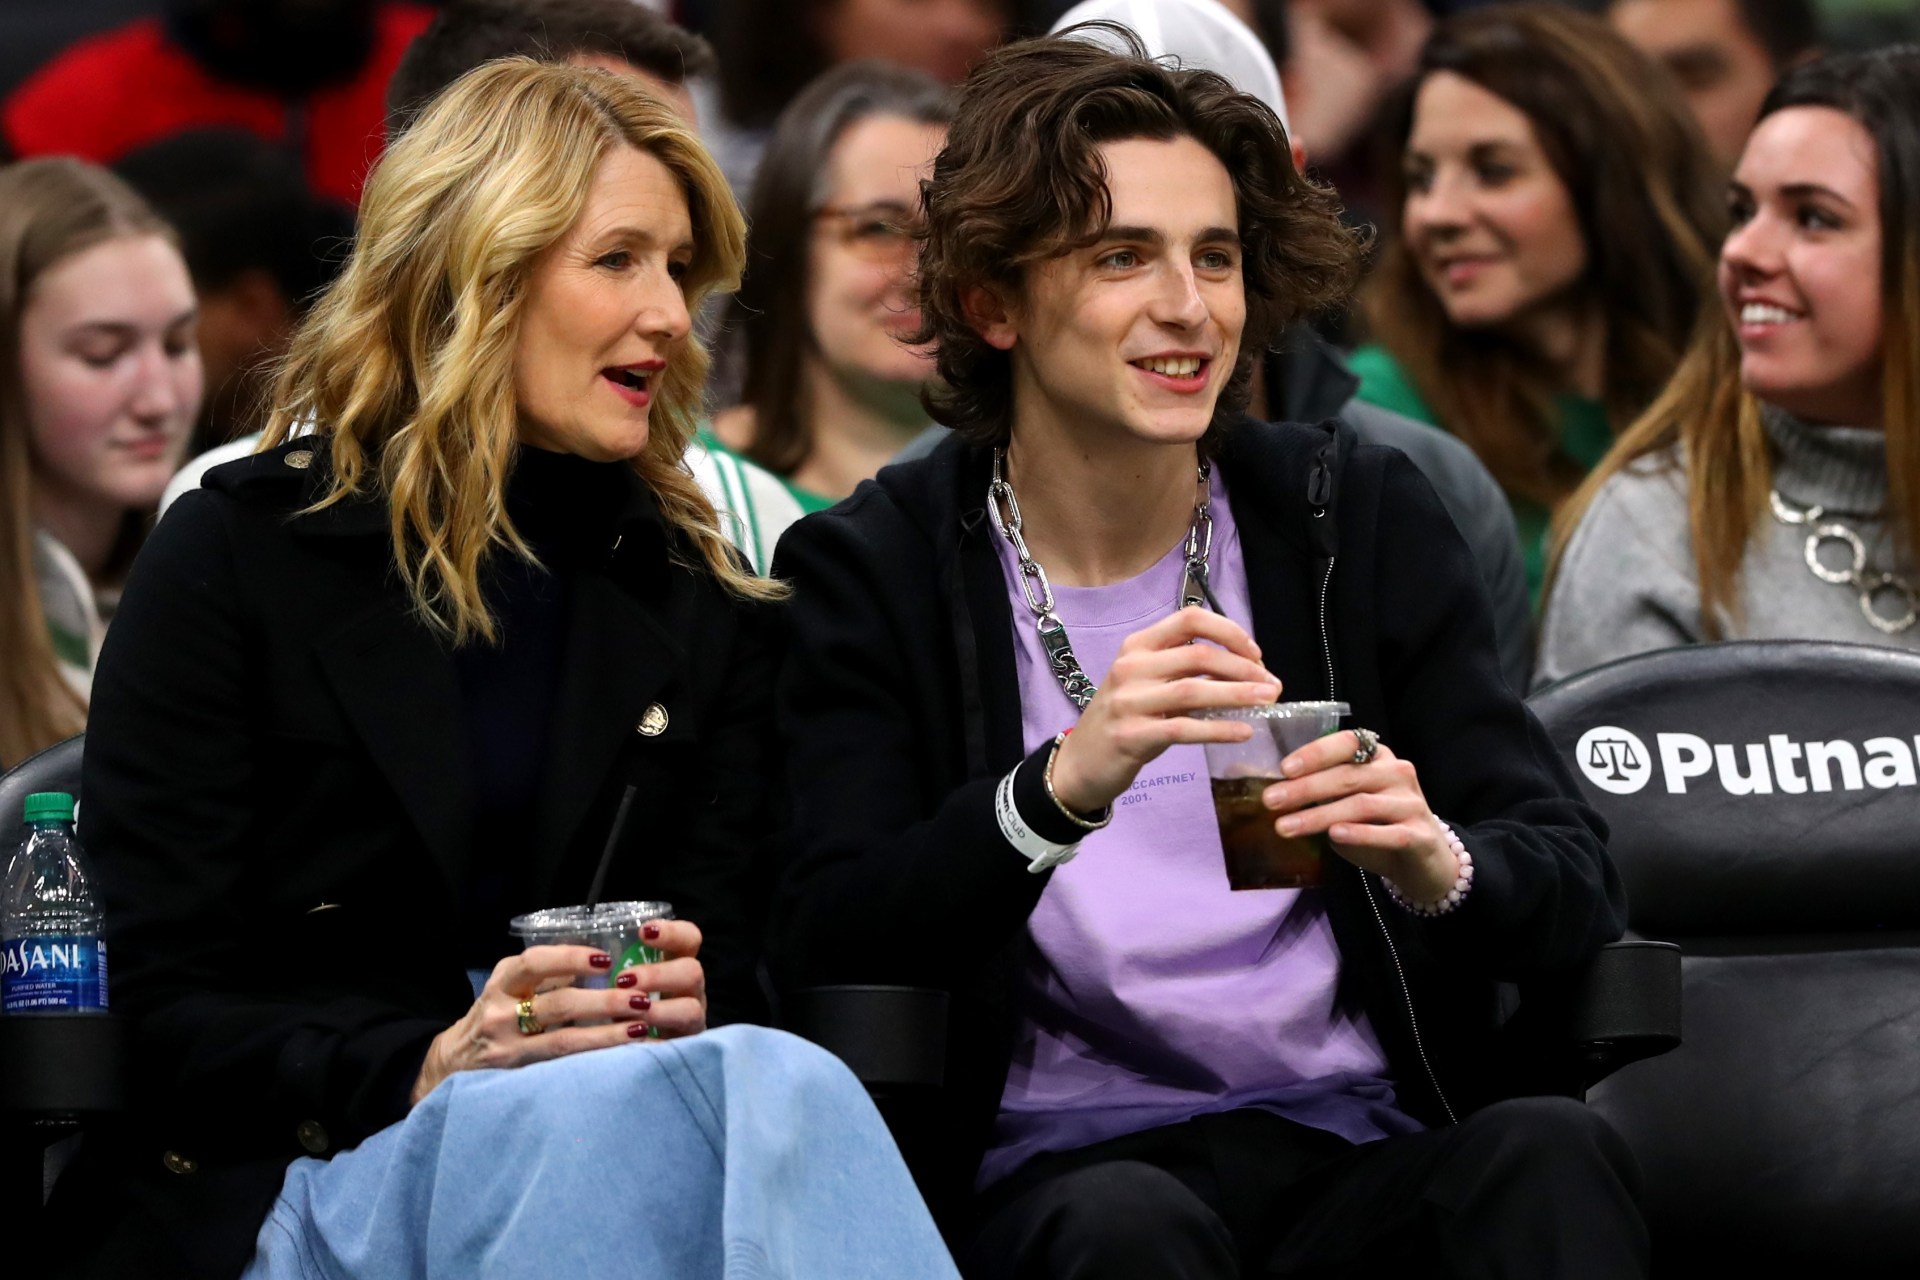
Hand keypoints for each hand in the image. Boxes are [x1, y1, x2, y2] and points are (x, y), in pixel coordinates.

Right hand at [409, 920, 707, 1105]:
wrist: (452, 1063)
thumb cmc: (496, 1015)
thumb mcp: (511, 988)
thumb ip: (548, 977)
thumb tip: (603, 962)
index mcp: (504, 982)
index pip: (535, 963)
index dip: (571, 959)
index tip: (607, 961)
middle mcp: (501, 1012)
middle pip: (558, 1004)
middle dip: (603, 1002)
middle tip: (641, 999)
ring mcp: (507, 1047)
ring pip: (563, 1041)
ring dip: (606, 1035)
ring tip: (640, 1029)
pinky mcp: (515, 1076)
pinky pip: (558, 1067)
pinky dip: (591, 1061)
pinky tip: (619, 1059)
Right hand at [1049, 607, 1280, 813]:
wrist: (1081, 763)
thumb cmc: (1124, 719)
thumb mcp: (1146, 684)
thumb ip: (1184, 671)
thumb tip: (1245, 669)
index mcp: (1137, 646)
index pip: (1189, 620)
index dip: (1228, 631)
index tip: (1256, 653)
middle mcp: (1130, 667)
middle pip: (1198, 655)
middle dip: (1243, 667)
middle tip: (1272, 685)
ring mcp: (1128, 702)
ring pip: (1193, 690)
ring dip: (1238, 694)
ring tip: (1268, 700)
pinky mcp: (1132, 736)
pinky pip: (1184, 728)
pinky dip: (1218, 728)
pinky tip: (1243, 731)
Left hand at [1260, 731, 1459, 902]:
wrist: (1422, 861)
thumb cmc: (1377, 826)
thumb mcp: (1349, 803)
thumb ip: (1325, 793)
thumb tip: (1277, 791)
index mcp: (1379, 757)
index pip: (1347, 743)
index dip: (1316, 753)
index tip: (1284, 768)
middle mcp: (1398, 773)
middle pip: (1348, 776)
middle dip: (1305, 788)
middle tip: (1270, 801)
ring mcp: (1411, 803)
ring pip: (1361, 805)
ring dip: (1319, 815)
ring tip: (1285, 826)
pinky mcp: (1420, 835)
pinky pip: (1387, 833)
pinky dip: (1359, 833)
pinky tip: (1333, 835)